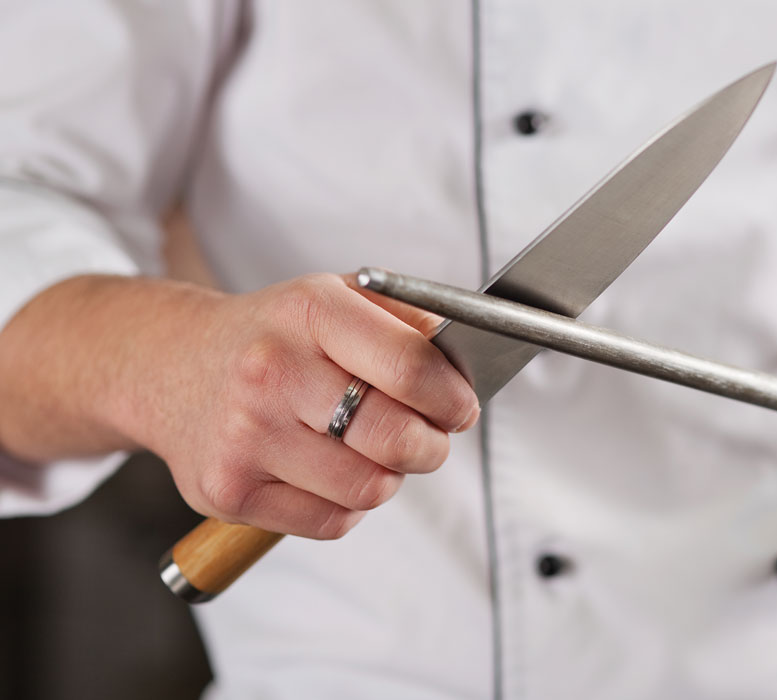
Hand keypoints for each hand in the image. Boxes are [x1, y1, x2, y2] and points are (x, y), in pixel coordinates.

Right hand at [124, 273, 478, 539]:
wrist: (169, 365)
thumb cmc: (273, 336)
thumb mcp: (334, 298)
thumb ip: (406, 319)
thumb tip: (467, 357)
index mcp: (309, 312)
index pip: (410, 367)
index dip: (452, 398)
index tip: (460, 408)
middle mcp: (271, 371)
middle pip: (395, 438)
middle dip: (430, 446)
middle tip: (429, 439)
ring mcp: (244, 435)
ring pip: (369, 488)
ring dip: (388, 477)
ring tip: (371, 451)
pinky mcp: (227, 492)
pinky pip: (332, 521)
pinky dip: (348, 505)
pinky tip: (329, 471)